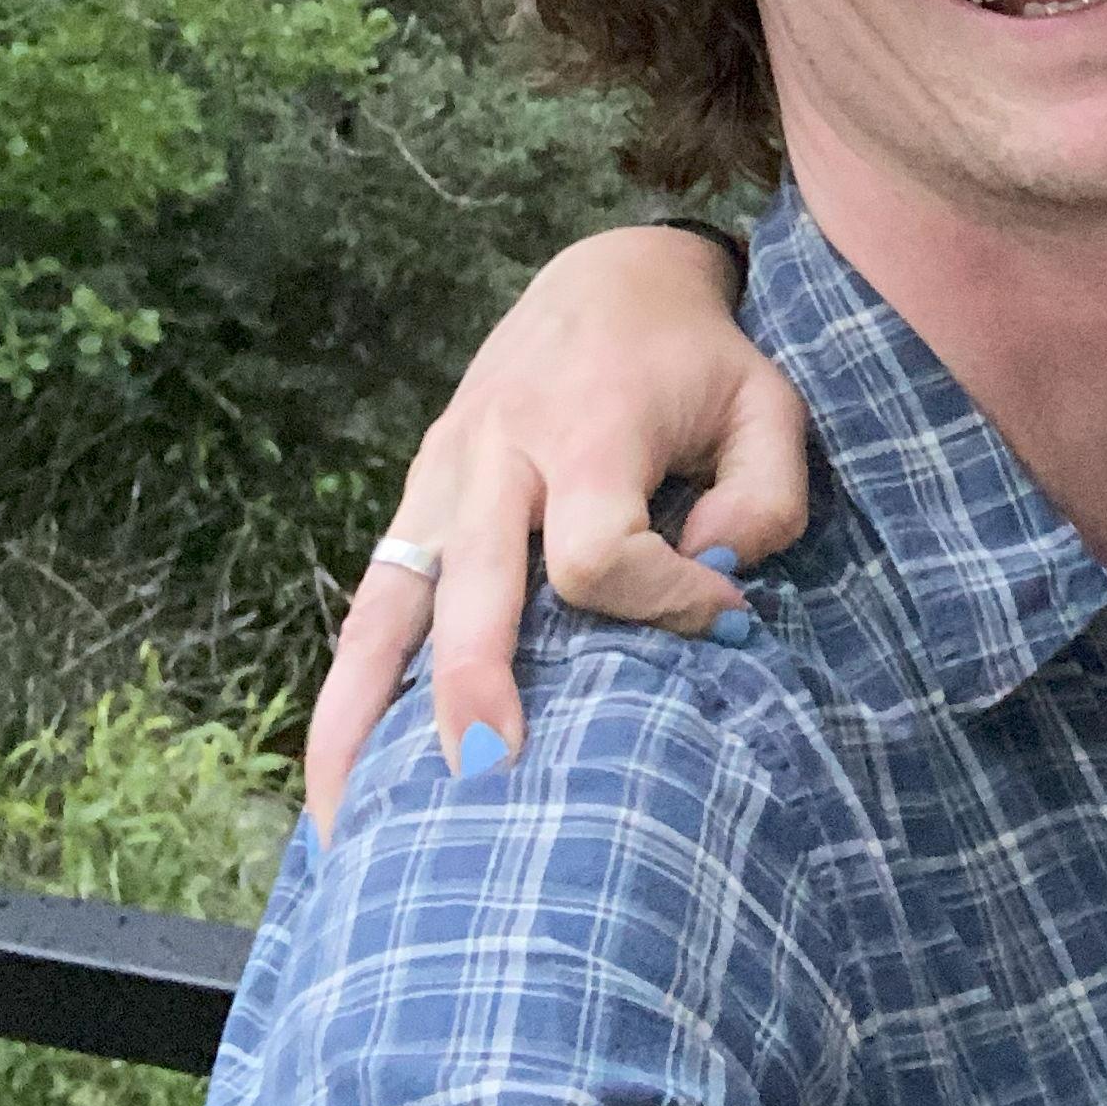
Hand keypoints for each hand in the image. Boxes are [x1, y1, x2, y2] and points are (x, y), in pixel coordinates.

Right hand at [301, 223, 811, 841]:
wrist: (609, 278)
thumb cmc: (699, 360)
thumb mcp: (768, 404)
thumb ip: (766, 498)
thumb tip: (716, 579)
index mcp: (587, 427)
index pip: (601, 549)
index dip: (663, 601)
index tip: (726, 617)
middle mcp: (499, 452)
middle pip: (474, 584)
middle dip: (476, 682)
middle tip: (486, 775)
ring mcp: (444, 476)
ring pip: (391, 603)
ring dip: (372, 713)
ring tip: (360, 826)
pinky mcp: (419, 495)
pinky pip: (372, 602)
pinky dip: (348, 692)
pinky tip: (338, 782)